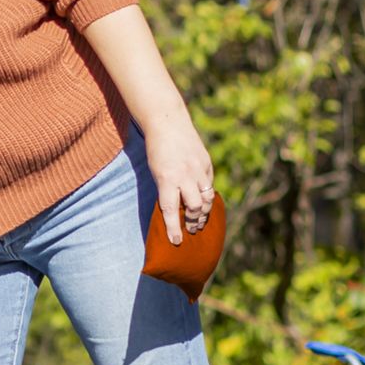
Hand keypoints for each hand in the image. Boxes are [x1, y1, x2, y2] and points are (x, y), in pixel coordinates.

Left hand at [145, 116, 215, 244]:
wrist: (168, 123)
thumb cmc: (156, 150)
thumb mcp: (154, 171)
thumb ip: (166, 189)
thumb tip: (174, 210)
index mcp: (166, 179)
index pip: (170, 209)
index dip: (173, 227)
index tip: (176, 241)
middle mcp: (185, 176)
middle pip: (195, 206)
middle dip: (193, 221)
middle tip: (191, 230)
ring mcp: (199, 169)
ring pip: (207, 198)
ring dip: (204, 212)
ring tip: (199, 221)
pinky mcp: (207, 164)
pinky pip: (209, 185)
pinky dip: (207, 195)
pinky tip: (205, 202)